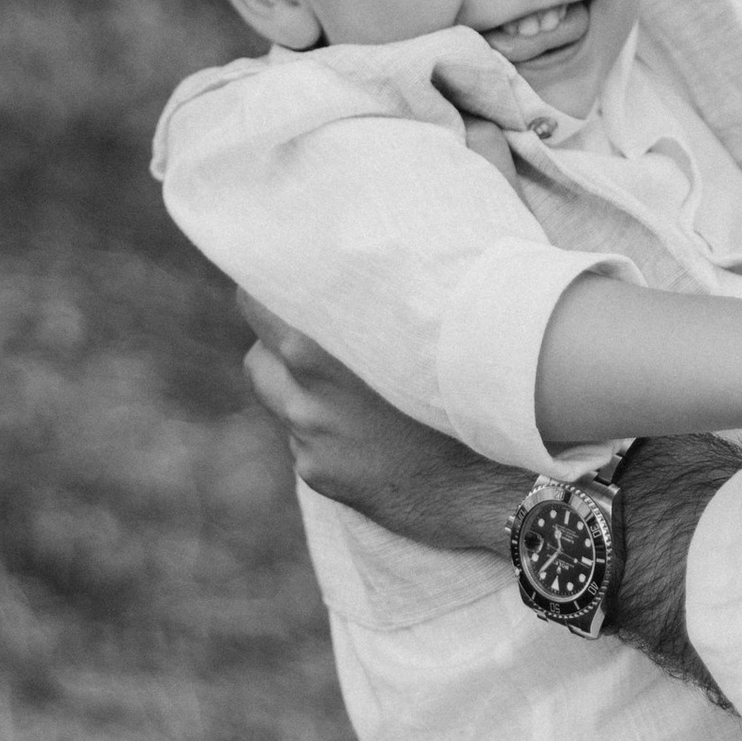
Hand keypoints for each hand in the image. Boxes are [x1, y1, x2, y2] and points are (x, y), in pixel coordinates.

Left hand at [236, 294, 524, 557]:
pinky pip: (302, 441)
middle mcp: (306, 389)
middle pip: (258, 353)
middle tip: (315, 340)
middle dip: (278, 347)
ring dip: (297, 390)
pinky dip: (322, 433)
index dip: (266, 293)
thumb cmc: (466, 385)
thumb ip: (371, 299)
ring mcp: (309, 435)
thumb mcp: (418, 328)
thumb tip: (365, 256)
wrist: (486, 483)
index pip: (255, 302)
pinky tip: (367, 434)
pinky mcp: (317, 473)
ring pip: (278, 399)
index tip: (283, 288)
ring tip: (347, 390)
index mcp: (320, 344)